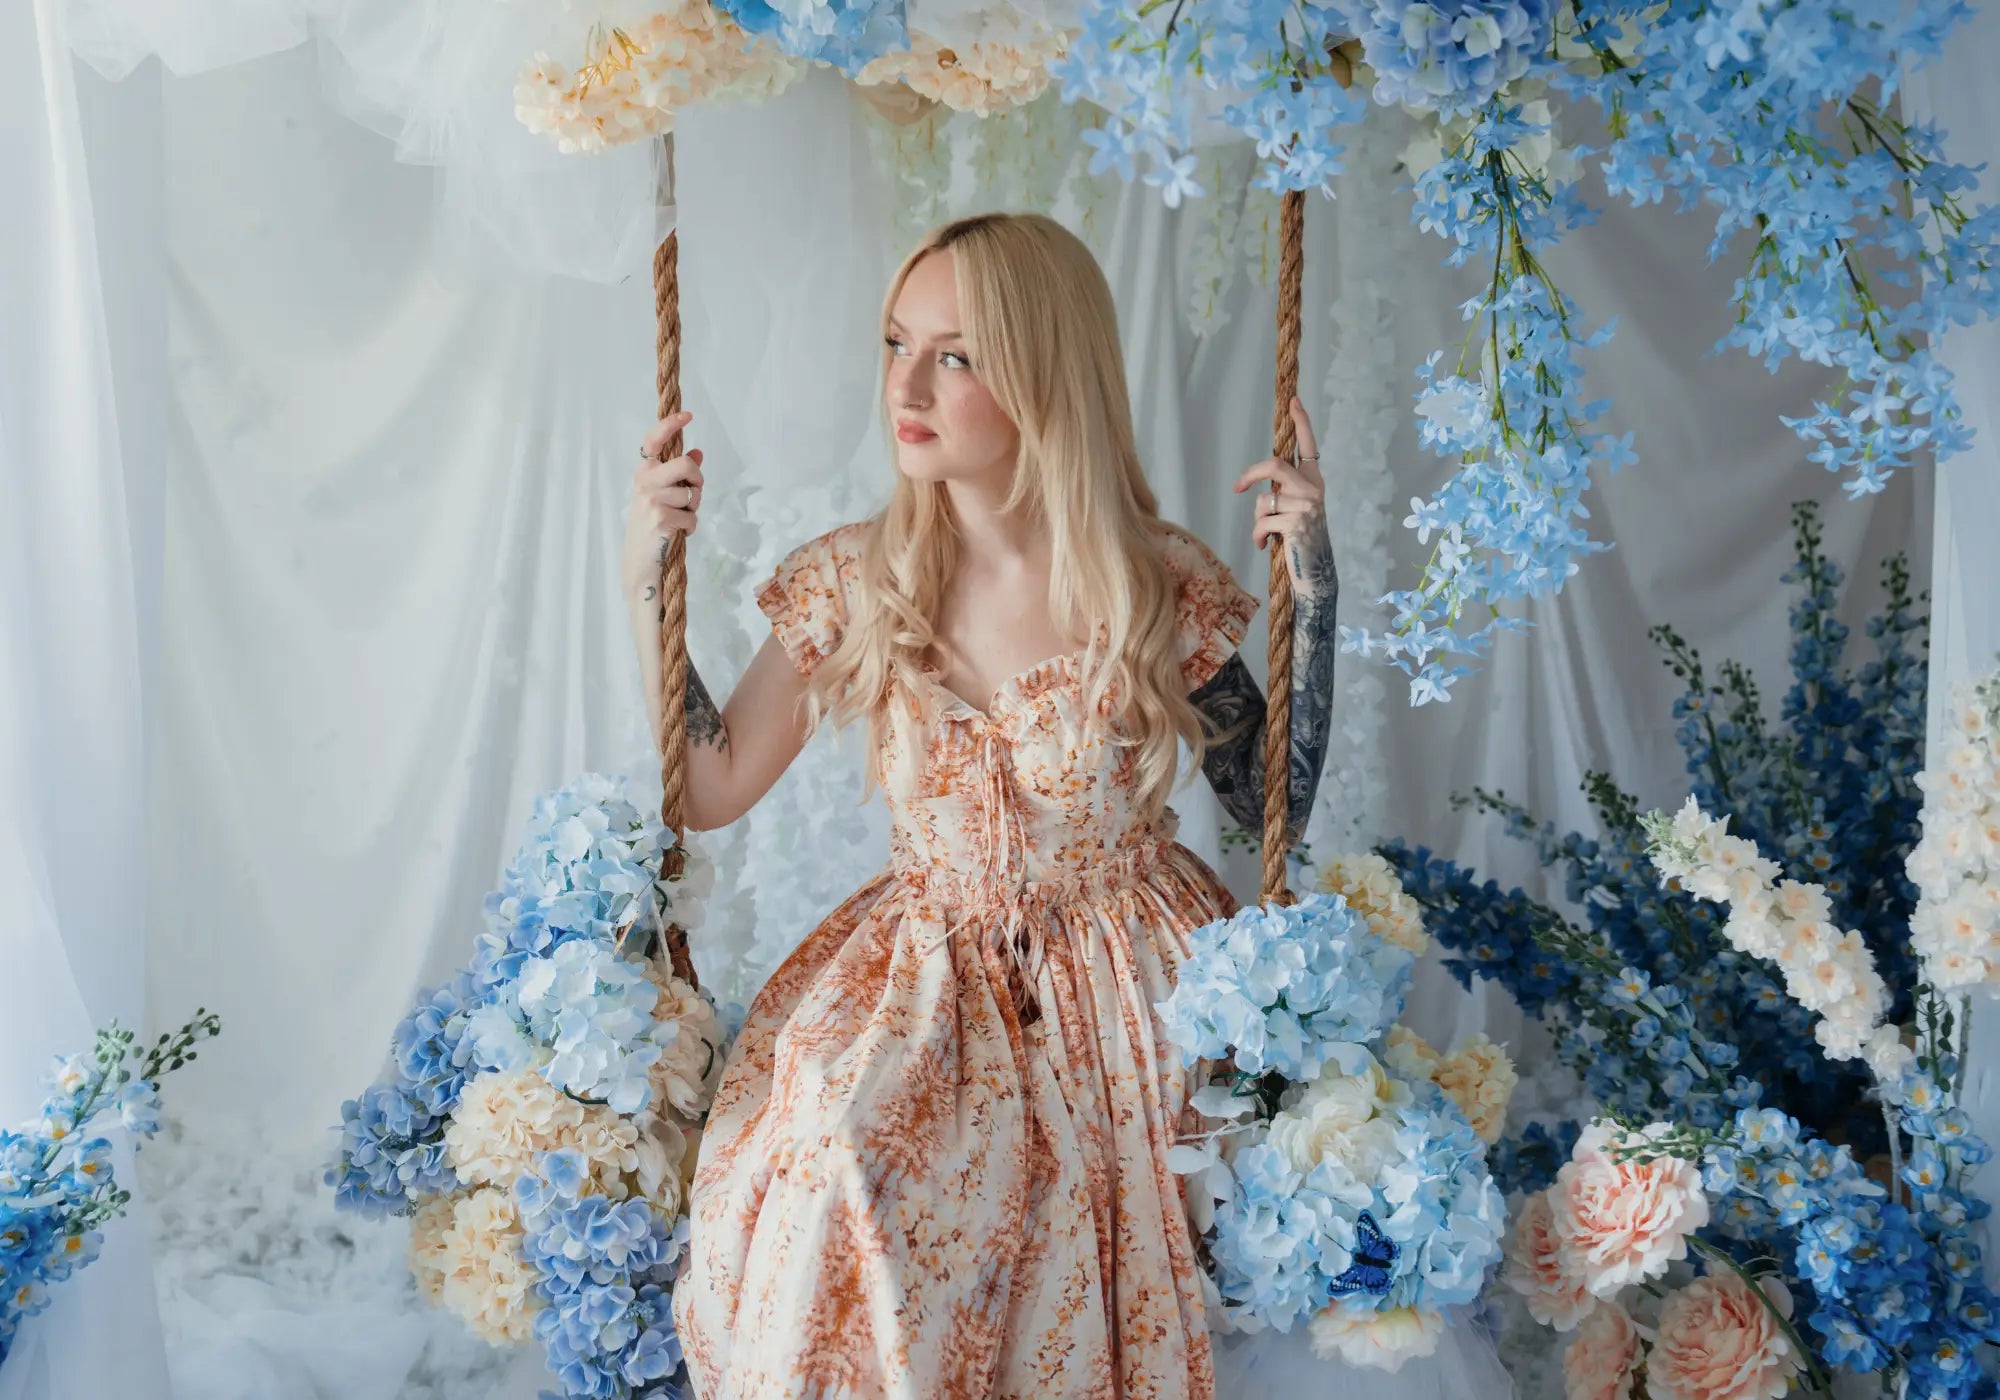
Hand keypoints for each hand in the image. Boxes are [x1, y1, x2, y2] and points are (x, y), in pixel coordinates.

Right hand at [622, 410, 704, 601]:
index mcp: (644, 471)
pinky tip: (675, 534)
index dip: (671, 424)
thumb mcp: (662, 495)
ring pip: (693, 495)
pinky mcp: (662, 518)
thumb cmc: (652, 525)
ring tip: (676, 520)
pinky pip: (692, 518)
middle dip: (698, 480)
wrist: (640, 561)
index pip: (654, 440)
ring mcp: (652, 499)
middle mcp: (644, 481)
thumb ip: (678, 474)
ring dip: (693, 510)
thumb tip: (698, 451)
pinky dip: (690, 528)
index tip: (687, 415)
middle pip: (688, 465)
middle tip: (692, 494)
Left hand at [1234, 396, 1335, 598]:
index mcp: (1314, 481)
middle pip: (1274, 466)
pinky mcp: (1295, 525)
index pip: (1309, 446)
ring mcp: (1307, 507)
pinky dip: (1257, 536)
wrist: (1313, 571)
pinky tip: (1264, 545)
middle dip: (1251, 474)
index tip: (1294, 399)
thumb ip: (1286, 491)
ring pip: (1263, 501)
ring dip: (1257, 520)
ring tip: (1266, 533)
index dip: (1302, 422)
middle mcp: (1314, 490)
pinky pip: (1261, 522)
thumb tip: (1261, 485)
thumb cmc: (1299, 538)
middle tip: (1238, 487)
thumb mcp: (1297, 509)